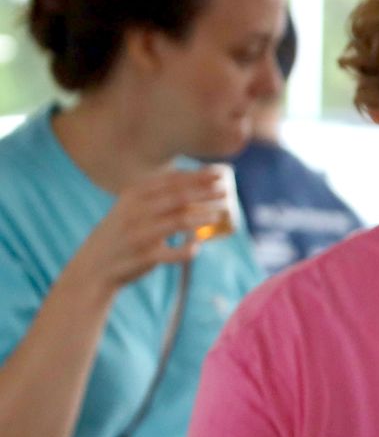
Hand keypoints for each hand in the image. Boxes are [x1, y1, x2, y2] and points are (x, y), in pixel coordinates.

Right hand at [65, 168, 225, 294]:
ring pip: (176, 222)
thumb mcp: (135, 208)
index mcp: (133, 195)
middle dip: (204, 192)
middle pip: (177, 198)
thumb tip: (203, 185)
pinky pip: (170, 253)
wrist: (95, 264)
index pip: (170, 180)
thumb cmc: (126, 231)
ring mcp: (138, 234)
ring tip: (219, 214)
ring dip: (201, 218)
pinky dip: (186, 250)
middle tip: (226, 190)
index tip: (220, 172)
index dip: (197, 175)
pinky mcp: (142, 257)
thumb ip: (161, 197)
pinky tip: (197, 246)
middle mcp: (134, 211)